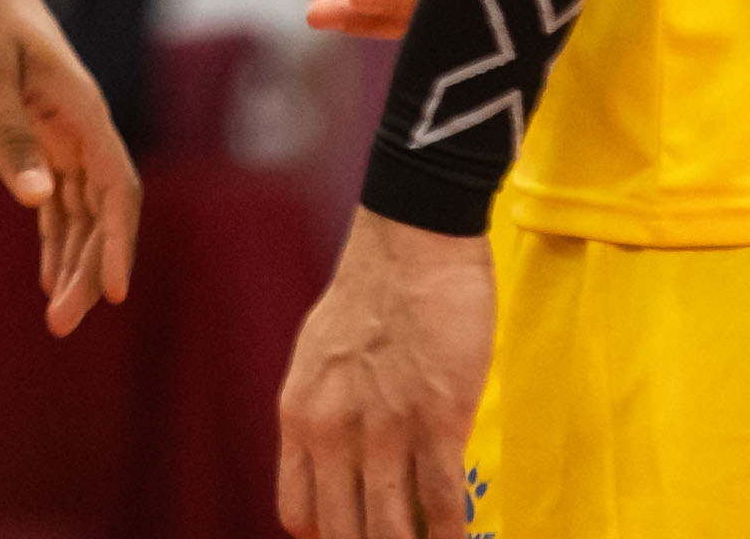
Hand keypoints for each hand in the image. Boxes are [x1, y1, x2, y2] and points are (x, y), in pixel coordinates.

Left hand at [0, 0, 144, 333]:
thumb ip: (10, 134)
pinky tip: (47, 271)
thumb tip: (36, 200)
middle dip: (91, 267)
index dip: (119, 242)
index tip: (116, 294)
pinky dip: (54, 232)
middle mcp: (79, 121)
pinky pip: (56, 192)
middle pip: (102, 208)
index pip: (117, 187)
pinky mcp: (33, 125)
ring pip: (81, 206)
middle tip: (63, 324)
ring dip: (73, 258)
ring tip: (58, 316)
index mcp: (80, 107)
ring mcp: (59, 125)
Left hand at [277, 209, 492, 538]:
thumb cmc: (369, 293)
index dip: (328, 538)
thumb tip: (336, 465)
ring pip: (392, 530)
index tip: (355, 535)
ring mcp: (387, 428)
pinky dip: (451, 534)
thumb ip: (322, 416)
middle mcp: (334, 431)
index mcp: (299, 415)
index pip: (298, 514)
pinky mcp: (439, 419)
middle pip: (343, 533)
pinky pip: (443, 502)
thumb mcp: (317, 359)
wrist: (412, 241)